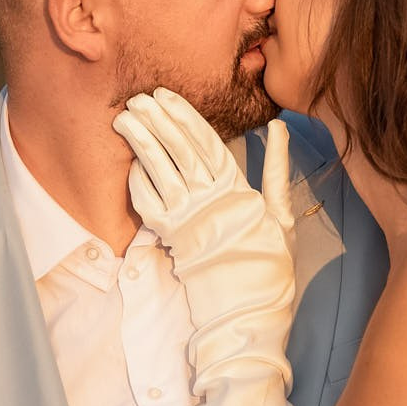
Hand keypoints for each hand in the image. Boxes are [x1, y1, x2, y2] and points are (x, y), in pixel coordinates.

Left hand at [113, 89, 295, 384]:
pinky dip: (138, 181)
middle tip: (138, 98)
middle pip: (179, 149)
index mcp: (237, 189)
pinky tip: (130, 162)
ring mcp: (187, 219)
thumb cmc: (269, 263)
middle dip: (158, 121)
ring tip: (125, 119)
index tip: (165, 95)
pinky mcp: (170, 239)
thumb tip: (279, 127)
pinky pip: (148, 204)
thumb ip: (277, 169)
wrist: (249, 310)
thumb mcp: (281, 214)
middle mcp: (209, 199)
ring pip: (159, 171)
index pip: (207, 142)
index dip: (184, 116)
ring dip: (141, 142)